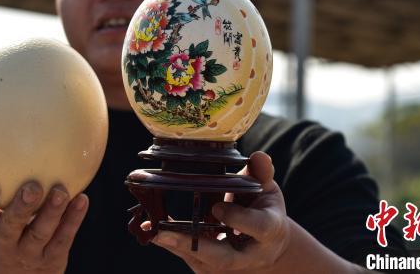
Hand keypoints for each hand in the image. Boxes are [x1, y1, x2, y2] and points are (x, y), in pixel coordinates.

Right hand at [0, 181, 87, 273]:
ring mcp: (28, 254)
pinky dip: (73, 219)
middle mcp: (3, 244)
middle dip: (21, 207)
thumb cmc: (3, 234)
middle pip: (10, 226)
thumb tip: (10, 137)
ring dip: (52, 212)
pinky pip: (63, 238)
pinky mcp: (51, 260)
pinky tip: (82, 199)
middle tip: (33, 187)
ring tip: (62, 191)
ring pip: (40, 233)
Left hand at [152, 151, 290, 272]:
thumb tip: (258, 156)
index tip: (217, 208)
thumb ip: (261, 173)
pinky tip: (152, 229)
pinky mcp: (212, 268)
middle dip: (191, 246)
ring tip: (151, 228)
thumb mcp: (267, 189)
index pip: (257, 227)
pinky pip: (191, 257)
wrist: (268, 246)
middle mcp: (249, 254)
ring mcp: (230, 265)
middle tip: (162, 233)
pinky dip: (171, 243)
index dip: (237, 219)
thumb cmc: (264, 211)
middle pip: (222, 257)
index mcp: (268, 230)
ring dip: (175, 245)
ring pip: (201, 261)